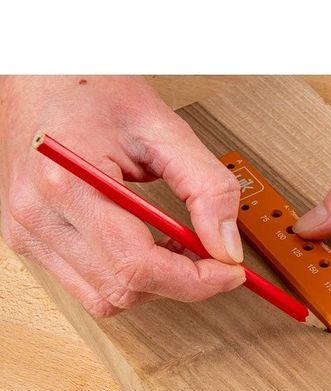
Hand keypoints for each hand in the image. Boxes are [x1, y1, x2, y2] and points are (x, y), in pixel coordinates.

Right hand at [0, 76, 244, 316]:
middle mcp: (38, 215)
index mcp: (67, 181)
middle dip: (179, 281)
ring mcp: (28, 232)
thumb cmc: (91, 90)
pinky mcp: (30, 241)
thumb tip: (227, 246)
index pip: (138, 266)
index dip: (194, 281)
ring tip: (172, 244)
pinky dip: (127, 278)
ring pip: (106, 299)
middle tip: (208, 254)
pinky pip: (88, 287)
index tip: (228, 272)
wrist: (41, 77)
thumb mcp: (164, 128)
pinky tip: (144, 246)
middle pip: (124, 290)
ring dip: (153, 283)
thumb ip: (208, 187)